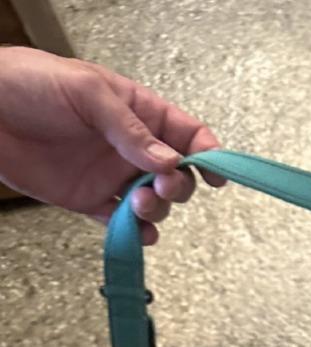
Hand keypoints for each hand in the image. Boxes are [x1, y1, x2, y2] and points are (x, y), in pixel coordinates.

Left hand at [0, 47, 224, 243]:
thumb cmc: (28, 83)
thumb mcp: (87, 92)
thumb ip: (131, 129)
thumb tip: (170, 162)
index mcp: (137, 111)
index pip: (186, 133)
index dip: (208, 154)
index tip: (216, 174)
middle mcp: (130, 146)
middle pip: (177, 174)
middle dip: (179, 186)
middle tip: (162, 186)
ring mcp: (112, 175)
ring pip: (155, 202)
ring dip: (157, 209)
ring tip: (138, 204)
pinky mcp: (90, 200)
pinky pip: (123, 223)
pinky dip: (136, 233)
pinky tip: (138, 233)